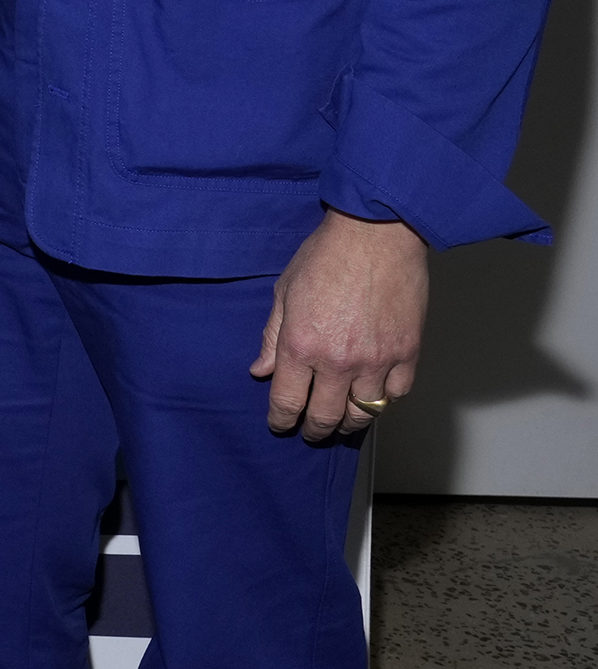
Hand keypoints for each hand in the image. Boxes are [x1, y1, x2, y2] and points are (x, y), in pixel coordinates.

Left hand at [252, 208, 427, 441]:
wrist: (376, 236)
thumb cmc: (326, 256)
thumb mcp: (284, 292)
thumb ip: (271, 336)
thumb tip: (261, 370)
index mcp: (301, 345)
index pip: (287, 401)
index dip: (281, 419)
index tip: (279, 423)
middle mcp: (338, 361)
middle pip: (325, 416)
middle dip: (314, 430)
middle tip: (310, 432)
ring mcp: (377, 361)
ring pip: (364, 413)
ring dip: (349, 422)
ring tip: (341, 421)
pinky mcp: (408, 354)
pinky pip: (397, 394)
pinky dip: (385, 400)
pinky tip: (374, 396)